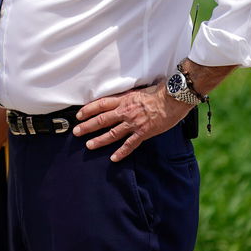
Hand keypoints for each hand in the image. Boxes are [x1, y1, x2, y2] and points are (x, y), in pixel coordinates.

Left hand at [73, 83, 191, 161]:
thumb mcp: (137, 91)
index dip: (88, 110)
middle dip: (87, 126)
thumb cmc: (159, 92)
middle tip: (76, 132)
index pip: (100, 104)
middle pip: (101, 120)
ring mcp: (134, 123)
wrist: (173, 98)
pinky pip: (130, 144)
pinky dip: (121, 152)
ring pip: (112, 133)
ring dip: (99, 140)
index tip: (78, 115)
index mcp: (123, 100)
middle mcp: (125, 111)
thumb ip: (127, 97)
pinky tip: (114, 158)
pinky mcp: (143, 132)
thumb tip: (119, 98)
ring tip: (89, 145)